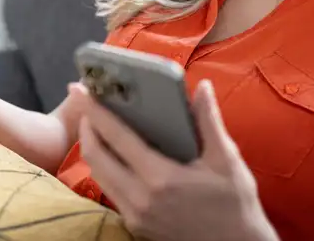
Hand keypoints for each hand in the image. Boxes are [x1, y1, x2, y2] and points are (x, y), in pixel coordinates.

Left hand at [70, 80, 278, 240]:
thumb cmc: (235, 204)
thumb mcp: (226, 160)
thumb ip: (209, 121)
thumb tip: (202, 86)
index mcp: (160, 177)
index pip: (116, 136)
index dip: (93, 110)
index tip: (78, 89)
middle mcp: (139, 198)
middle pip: (95, 156)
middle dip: (86, 126)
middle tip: (88, 105)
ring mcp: (134, 215)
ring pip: (98, 174)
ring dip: (92, 147)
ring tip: (96, 124)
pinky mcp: (135, 226)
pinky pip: (108, 191)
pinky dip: (103, 167)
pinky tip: (112, 154)